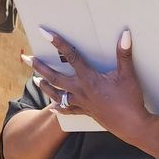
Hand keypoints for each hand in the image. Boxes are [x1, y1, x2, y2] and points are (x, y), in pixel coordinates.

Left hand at [23, 28, 151, 137]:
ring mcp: (81, 103)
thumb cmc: (129, 99)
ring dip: (45, 87)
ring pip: (57, 94)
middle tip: (26, 59)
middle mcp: (80, 90)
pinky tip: (53, 108)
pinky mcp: (86, 112)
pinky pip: (68, 110)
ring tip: (35, 81)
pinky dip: (59, 108)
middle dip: (39, 67)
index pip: (70, 56)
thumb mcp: (127, 74)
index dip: (58, 43)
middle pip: (54, 77)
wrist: (131, 125)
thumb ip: (124, 54)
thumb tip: (124, 34)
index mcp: (88, 78)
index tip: (45, 33)